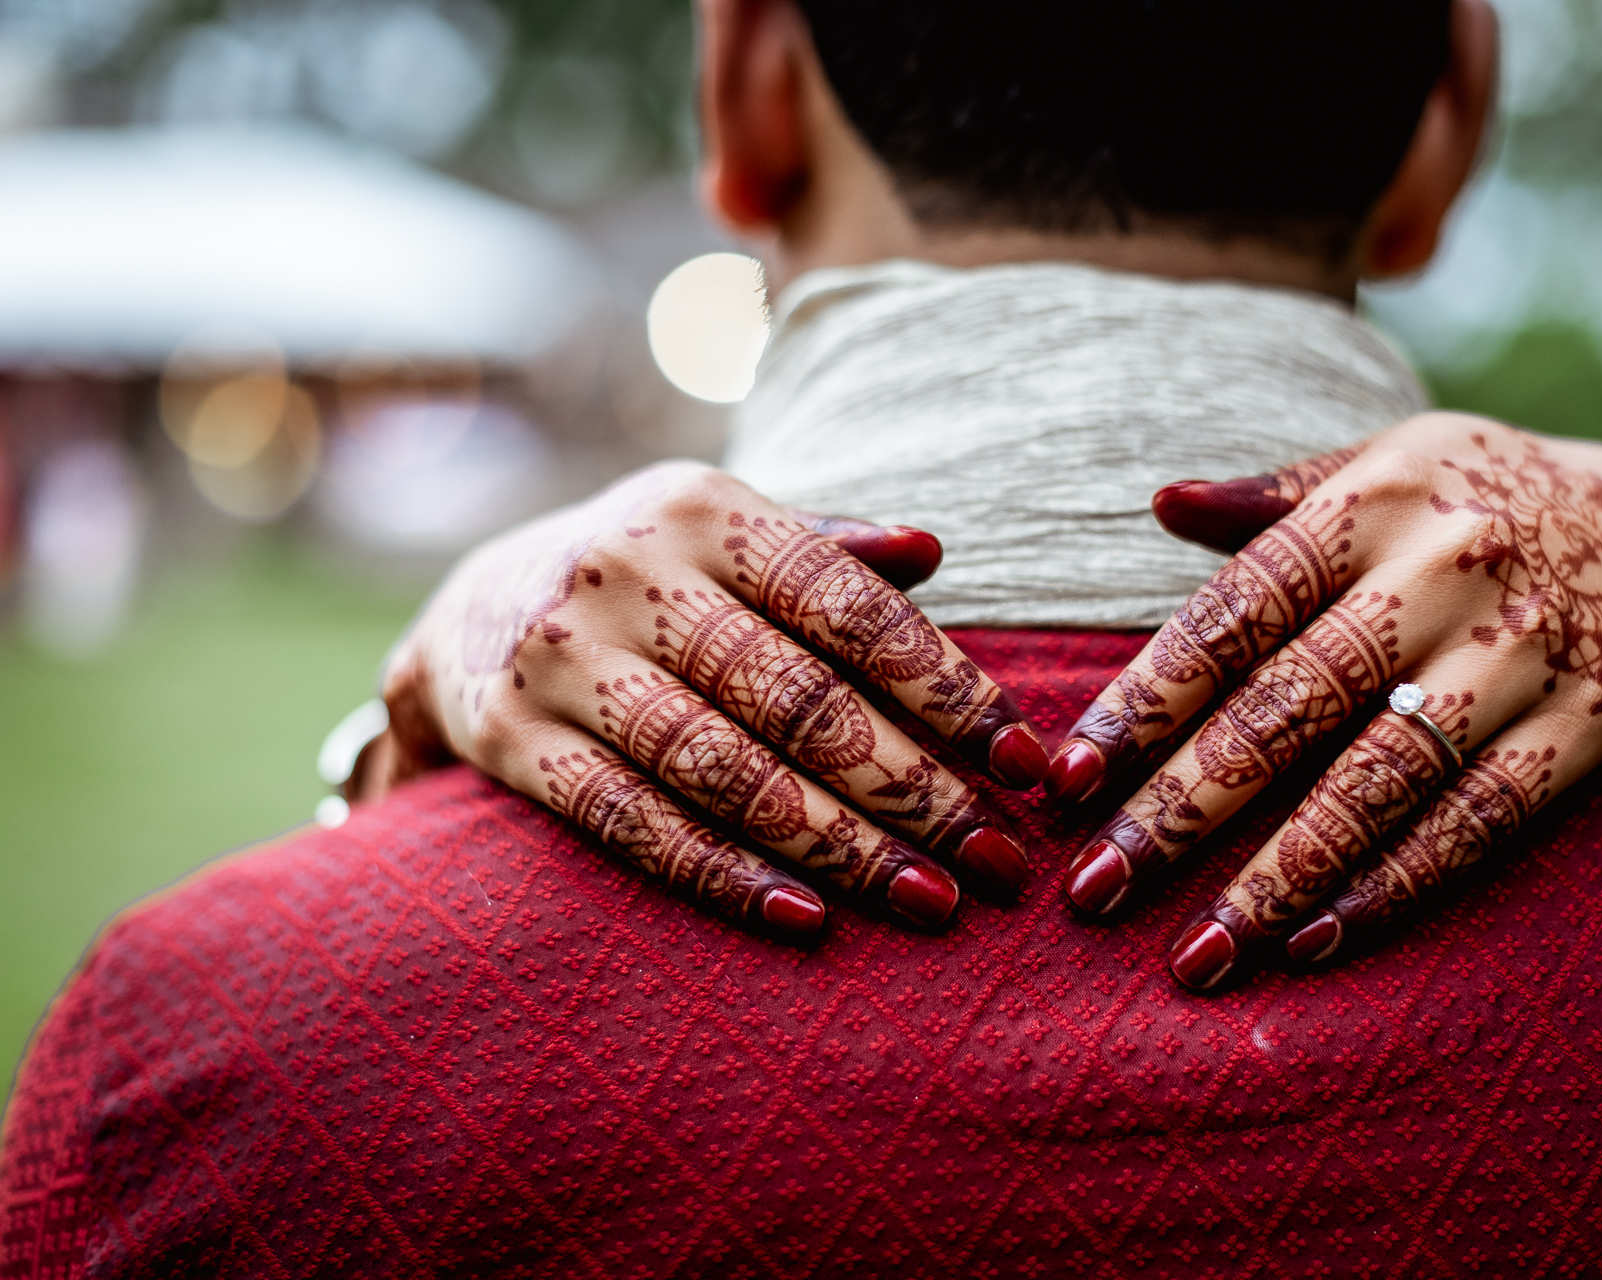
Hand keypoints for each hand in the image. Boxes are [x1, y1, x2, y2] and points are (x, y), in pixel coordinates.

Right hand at [355, 461, 1047, 941]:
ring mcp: (564, 659)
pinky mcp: (515, 741)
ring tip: (927, 899)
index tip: (1026, 765)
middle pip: (800, 700)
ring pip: (726, 770)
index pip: (851, 608)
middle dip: (913, 788)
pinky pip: (635, 824)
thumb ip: (829, 547)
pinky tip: (806, 919)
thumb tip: (934, 550)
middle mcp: (627, 572)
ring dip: (838, 846)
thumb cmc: (649, 576)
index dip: (947, 690)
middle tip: (997, 859)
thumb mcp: (724, 533)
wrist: (468, 609)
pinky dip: (723, 875)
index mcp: (703, 510)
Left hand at [1044, 413, 1601, 989]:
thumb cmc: (1489, 500)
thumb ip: (1273, 497)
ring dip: (1280, 874)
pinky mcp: (1587, 724)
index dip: (1146, 698)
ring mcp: (1519, 652)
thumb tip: (1155, 504)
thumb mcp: (1391, 465)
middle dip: (1183, 807)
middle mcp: (1442, 571)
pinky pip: (1480, 818)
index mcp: (1373, 502)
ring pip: (1380, 778)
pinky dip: (1396, 884)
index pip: (1234, 611)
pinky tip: (1315, 941)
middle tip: (1095, 890)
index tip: (1067, 778)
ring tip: (1197, 953)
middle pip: (1290, 704)